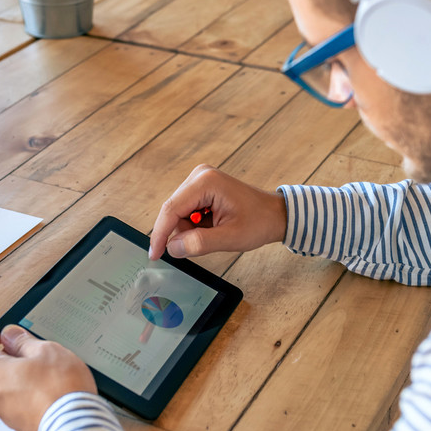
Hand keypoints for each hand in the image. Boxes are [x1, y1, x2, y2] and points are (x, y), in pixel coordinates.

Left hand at [0, 322, 96, 430]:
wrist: (75, 426)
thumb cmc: (60, 389)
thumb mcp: (46, 350)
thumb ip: (23, 340)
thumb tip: (11, 335)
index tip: (2, 330)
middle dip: (12, 354)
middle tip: (36, 349)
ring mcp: (6, 412)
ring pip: (8, 384)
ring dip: (24, 374)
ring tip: (51, 371)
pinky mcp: (20, 424)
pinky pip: (20, 401)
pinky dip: (32, 391)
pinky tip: (53, 388)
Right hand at [149, 164, 287, 259]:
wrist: (276, 214)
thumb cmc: (259, 222)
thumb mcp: (230, 238)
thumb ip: (199, 243)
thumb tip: (172, 247)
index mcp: (206, 182)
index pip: (171, 209)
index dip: (160, 234)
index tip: (154, 254)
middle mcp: (200, 176)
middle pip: (173, 210)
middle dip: (180, 232)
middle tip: (198, 246)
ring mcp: (200, 180)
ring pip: (178, 212)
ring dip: (189, 229)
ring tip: (214, 233)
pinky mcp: (202, 187)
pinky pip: (187, 211)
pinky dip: (194, 225)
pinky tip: (212, 227)